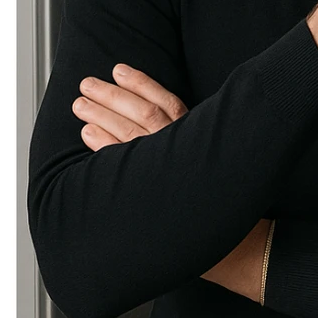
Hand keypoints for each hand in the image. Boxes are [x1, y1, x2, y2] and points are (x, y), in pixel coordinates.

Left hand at [72, 65, 265, 298]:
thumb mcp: (212, 158)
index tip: (120, 70)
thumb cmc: (220, 201)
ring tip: (80, 105)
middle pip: (143, 114)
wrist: (236, 246)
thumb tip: (159, 120)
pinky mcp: (155, 191)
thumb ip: (189, 140)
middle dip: (113, 96)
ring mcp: (169, 171)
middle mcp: (184, 150)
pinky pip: (125, 163)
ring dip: (102, 116)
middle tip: (87, 84)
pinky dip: (104, 146)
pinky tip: (88, 135)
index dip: (143, 84)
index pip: (168, 102)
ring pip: (131, 134)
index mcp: (197, 139)